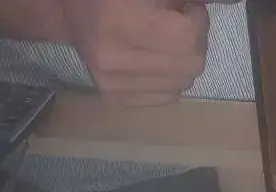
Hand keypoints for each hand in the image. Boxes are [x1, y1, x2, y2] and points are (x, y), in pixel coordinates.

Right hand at [57, 0, 208, 106]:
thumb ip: (177, 1)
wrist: (71, 12)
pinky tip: (157, 59)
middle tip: (183, 25)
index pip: (187, 38)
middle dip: (196, 43)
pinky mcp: (115, 98)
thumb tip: (204, 9)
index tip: (190, 9)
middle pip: (190, 65)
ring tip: (167, 41)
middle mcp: (112, 58)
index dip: (198, 21)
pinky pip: (168, 96)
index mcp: (118, 22)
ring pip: (182, 84)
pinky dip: (171, 78)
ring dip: (184, 61)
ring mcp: (112, 84)